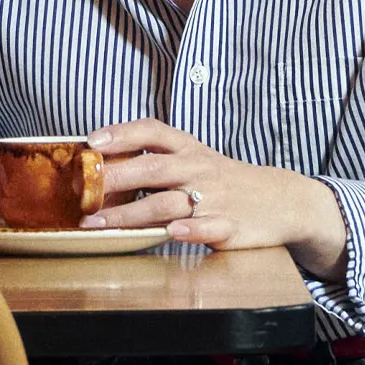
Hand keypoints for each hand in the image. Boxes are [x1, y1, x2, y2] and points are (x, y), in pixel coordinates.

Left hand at [85, 120, 349, 278]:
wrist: (282, 200)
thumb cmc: (226, 181)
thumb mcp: (196, 162)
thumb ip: (157, 164)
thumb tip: (103, 171)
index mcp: (189, 150)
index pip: (153, 132)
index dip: (122, 134)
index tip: (92, 141)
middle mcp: (199, 170)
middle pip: (152, 169)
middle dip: (115, 177)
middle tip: (83, 190)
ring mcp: (214, 198)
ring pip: (168, 203)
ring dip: (131, 214)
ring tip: (99, 224)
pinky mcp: (229, 225)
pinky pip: (206, 226)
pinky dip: (189, 230)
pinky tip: (172, 233)